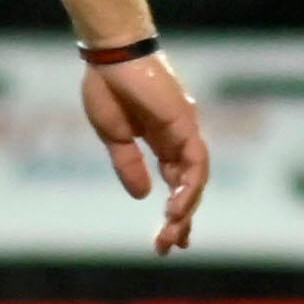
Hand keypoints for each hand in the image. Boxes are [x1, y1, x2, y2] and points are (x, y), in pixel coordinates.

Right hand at [82, 51, 209, 254]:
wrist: (110, 56)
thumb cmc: (108, 87)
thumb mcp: (114, 137)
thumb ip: (129, 165)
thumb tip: (143, 196)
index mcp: (162, 142)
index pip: (175, 183)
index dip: (174, 211)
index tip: (166, 239)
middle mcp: (179, 139)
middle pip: (189, 186)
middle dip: (180, 219)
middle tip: (168, 247)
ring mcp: (185, 131)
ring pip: (195, 178)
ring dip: (185, 209)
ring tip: (171, 233)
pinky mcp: (185, 123)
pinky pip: (195, 161)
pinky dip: (189, 186)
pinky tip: (176, 207)